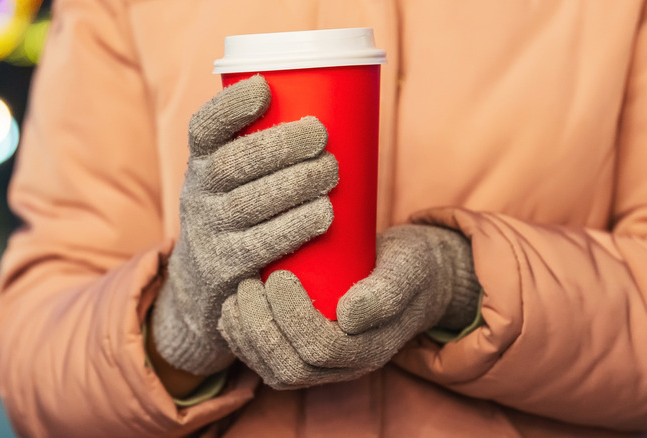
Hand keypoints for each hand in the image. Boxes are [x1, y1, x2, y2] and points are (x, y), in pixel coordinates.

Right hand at [151, 75, 338, 374]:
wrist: (202, 285)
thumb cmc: (238, 213)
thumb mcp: (231, 179)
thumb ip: (264, 149)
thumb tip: (336, 109)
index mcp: (201, 162)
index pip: (204, 127)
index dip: (230, 106)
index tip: (265, 88)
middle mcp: (198, 194)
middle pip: (234, 163)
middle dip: (281, 145)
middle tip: (320, 136)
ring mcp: (208, 232)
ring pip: (249, 203)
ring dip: (295, 183)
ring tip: (330, 171)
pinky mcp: (225, 267)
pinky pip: (260, 244)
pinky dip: (295, 227)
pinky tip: (322, 214)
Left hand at [218, 224, 480, 388]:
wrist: (413, 276)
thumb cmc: (409, 267)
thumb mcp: (407, 269)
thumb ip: (385, 292)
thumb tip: (349, 315)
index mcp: (368, 350)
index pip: (319, 349)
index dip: (292, 317)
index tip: (279, 277)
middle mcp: (344, 367)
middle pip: (290, 368)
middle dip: (260, 329)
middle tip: (248, 285)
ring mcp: (323, 365)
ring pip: (274, 371)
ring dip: (246, 336)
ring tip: (237, 295)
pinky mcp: (304, 353)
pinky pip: (267, 362)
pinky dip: (243, 340)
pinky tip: (233, 310)